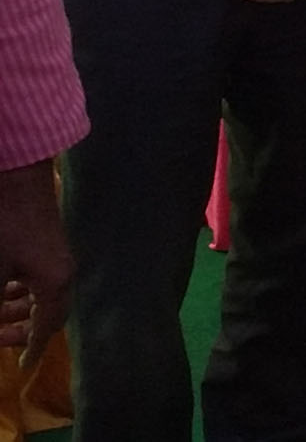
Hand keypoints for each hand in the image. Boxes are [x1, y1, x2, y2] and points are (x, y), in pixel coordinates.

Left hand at [0, 158, 69, 364]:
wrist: (15, 178)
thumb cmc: (5, 229)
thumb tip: (0, 330)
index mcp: (54, 282)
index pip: (48, 327)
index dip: (33, 348)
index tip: (24, 366)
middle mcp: (61, 271)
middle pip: (48, 312)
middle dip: (24, 329)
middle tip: (5, 340)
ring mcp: (55, 255)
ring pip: (41, 294)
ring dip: (20, 310)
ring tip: (3, 317)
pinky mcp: (45, 243)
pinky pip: (37, 277)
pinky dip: (21, 291)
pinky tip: (6, 290)